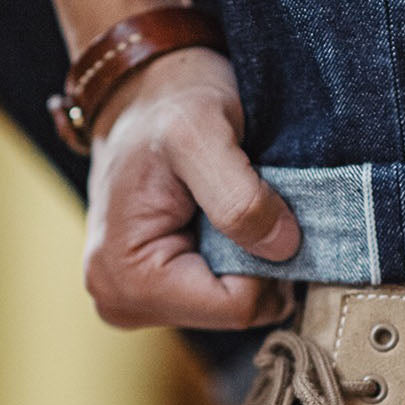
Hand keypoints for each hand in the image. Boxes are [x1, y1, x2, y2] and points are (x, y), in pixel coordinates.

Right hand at [82, 46, 301, 329]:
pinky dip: (238, 258)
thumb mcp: (203, 132)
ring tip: (228, 204)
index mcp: (125, 276)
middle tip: (247, 200)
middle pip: (234, 312)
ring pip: (235, 305)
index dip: (265, 259)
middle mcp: (121, 300)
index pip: (236, 307)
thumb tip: (283, 250)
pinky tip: (221, 219)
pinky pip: (223, 295)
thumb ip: (240, 197)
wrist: (146, 91)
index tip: (261, 206)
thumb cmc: (168, 104)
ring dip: (249, 257)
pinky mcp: (155, 292)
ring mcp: (136, 300)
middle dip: (256, 260)